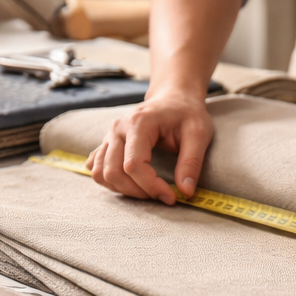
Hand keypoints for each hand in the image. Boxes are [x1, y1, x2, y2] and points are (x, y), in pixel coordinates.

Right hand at [89, 91, 213, 203]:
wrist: (173, 98)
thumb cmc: (186, 114)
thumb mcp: (199, 134)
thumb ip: (191, 163)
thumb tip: (185, 192)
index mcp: (138, 123)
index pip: (133, 165)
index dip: (151, 186)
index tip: (171, 197)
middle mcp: (117, 129)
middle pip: (114, 172)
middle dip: (137, 191)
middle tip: (160, 194)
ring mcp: (109, 136)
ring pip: (101, 174)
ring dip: (122, 190)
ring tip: (147, 190)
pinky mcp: (106, 144)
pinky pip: (97, 169)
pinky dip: (110, 183)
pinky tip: (130, 184)